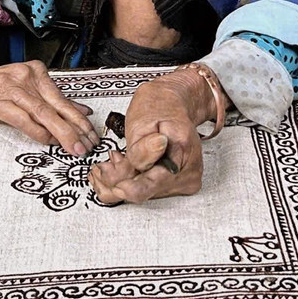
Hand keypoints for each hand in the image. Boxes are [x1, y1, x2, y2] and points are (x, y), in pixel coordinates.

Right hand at [0, 60, 98, 155]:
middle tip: (89, 143)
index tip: (92, 132)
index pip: (63, 97)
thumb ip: (48, 100)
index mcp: (34, 71)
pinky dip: (38, 132)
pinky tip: (47, 141)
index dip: (80, 117)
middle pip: (57, 105)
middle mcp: (25, 77)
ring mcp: (10, 89)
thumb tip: (79, 111)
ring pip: (44, 113)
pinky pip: (23, 119)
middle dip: (77, 127)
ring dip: (62, 133)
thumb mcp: (22, 89)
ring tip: (74, 147)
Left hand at [89, 67, 220, 202]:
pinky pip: (148, 192)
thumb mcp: (142, 121)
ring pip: (144, 194)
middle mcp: (189, 174)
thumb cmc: (158, 108)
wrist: (171, 103)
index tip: (116, 187)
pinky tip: (124, 166)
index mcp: (183, 154)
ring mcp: (184, 182)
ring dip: (125, 180)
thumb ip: (143, 146)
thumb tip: (154, 153)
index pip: (154, 184)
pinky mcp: (177, 186)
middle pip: (146, 192)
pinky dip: (131, 182)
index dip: (131, 188)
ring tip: (117, 158)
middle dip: (121, 179)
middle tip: (108, 161)